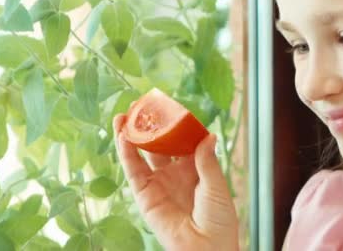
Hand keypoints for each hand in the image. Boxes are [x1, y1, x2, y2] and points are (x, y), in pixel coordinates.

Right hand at [113, 114, 238, 250]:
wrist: (207, 247)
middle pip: (158, 144)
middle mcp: (175, 173)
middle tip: (140, 105)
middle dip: (149, 126)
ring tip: (124, 116)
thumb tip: (209, 135)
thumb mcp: (216, 186)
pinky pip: (134, 172)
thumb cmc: (219, 219)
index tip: (168, 105)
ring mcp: (159, 183)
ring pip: (141, 154)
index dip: (174, 124)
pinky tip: (122, 136)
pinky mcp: (145, 196)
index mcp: (195, 168)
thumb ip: (207, 161)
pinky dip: (126, 154)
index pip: (182, 140)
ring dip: (132, 135)